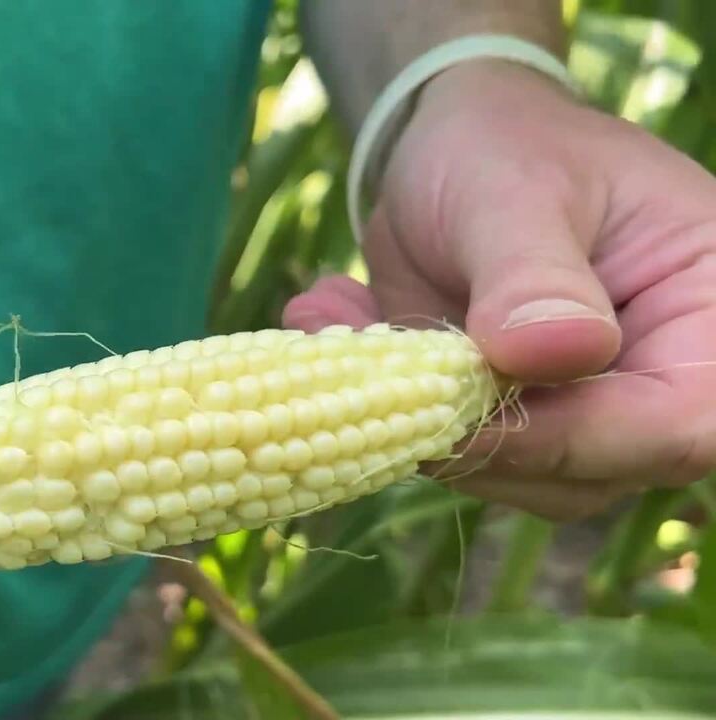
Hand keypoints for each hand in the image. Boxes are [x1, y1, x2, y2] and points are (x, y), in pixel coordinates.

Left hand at [283, 59, 715, 519]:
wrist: (450, 148)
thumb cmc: (502, 146)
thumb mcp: (513, 190)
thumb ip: (535, 275)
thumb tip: (561, 354)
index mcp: (709, 307)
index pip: (680, 422)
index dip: (577, 440)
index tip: (467, 417)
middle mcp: (661, 372)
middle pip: (595, 469)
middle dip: (476, 442)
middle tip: (376, 367)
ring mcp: (586, 406)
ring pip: (519, 479)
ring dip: (414, 424)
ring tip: (333, 320)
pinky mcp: (515, 421)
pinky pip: (458, 453)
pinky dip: (383, 409)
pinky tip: (330, 323)